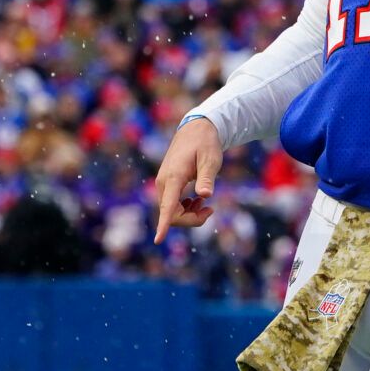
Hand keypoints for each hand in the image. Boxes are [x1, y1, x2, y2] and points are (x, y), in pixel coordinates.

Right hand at [153, 116, 221, 242]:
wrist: (195, 130)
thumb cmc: (205, 144)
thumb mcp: (211, 159)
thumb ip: (207, 177)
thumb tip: (205, 195)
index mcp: (174, 177)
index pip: (167, 206)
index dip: (164, 224)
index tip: (158, 240)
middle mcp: (164, 183)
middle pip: (172, 215)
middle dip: (191, 219)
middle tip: (211, 210)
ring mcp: (164, 184)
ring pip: (172, 212)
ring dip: (189, 214)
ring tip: (206, 206)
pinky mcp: (167, 185)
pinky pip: (172, 206)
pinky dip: (185, 208)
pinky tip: (197, 201)